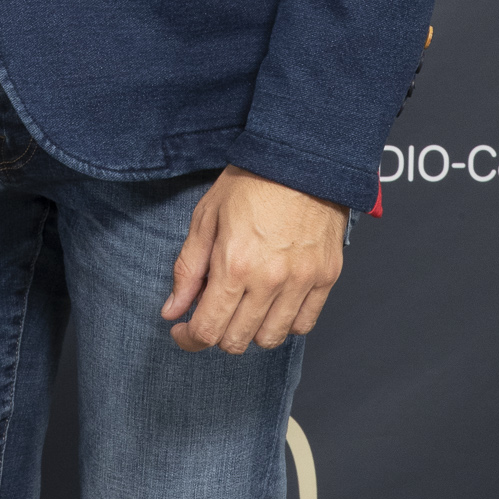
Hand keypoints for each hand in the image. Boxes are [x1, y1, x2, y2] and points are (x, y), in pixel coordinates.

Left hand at [162, 167, 347, 353]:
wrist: (300, 158)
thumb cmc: (250, 182)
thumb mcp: (206, 217)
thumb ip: (188, 269)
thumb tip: (173, 311)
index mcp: (234, 264)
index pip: (208, 330)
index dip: (189, 339)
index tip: (183, 330)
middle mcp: (270, 280)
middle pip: (237, 340)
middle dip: (216, 333)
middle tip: (212, 311)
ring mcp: (301, 281)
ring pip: (271, 338)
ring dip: (250, 331)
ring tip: (243, 305)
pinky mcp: (326, 278)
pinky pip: (303, 324)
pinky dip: (284, 323)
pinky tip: (272, 303)